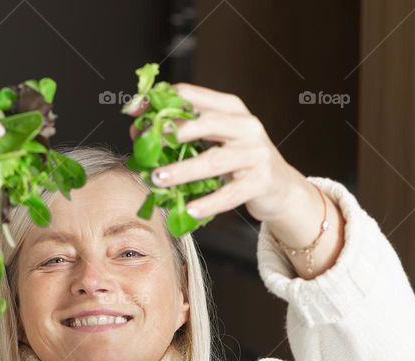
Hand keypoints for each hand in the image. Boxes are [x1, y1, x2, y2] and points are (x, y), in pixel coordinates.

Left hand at [128, 83, 309, 223]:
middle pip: (206, 123)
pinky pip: (230, 194)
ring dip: (183, 170)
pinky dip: (208, 203)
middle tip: (147, 142)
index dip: (161, 102)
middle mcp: (247, 126)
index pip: (193, 96)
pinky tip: (189, 210)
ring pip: (215, 160)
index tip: (134, 112)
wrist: (280, 187)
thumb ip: (184, 132)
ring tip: (157, 178)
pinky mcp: (261, 182)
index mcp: (231, 108)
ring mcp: (256, 154)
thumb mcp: (215, 139)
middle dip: (174, 131)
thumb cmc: (238, 161)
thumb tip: (139, 131)